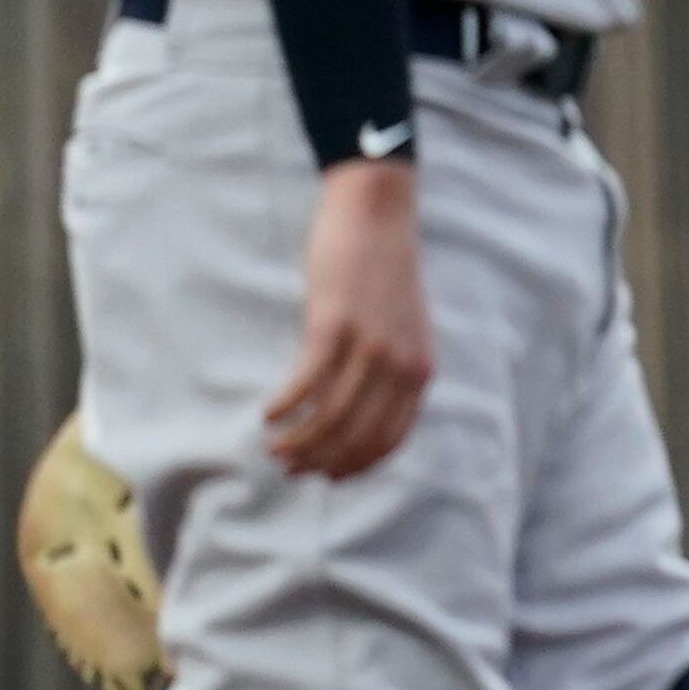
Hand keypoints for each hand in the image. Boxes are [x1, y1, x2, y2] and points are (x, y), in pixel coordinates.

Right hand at [268, 157, 430, 476]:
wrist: (377, 212)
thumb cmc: (383, 269)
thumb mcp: (404, 328)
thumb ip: (393, 368)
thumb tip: (359, 410)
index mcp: (420, 370)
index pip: (389, 439)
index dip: (355, 465)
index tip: (328, 476)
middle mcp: (400, 365)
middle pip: (356, 436)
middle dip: (320, 461)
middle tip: (289, 468)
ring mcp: (368, 346)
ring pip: (330, 416)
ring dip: (299, 441)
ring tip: (274, 449)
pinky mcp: (334, 325)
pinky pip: (307, 381)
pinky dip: (285, 405)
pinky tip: (268, 414)